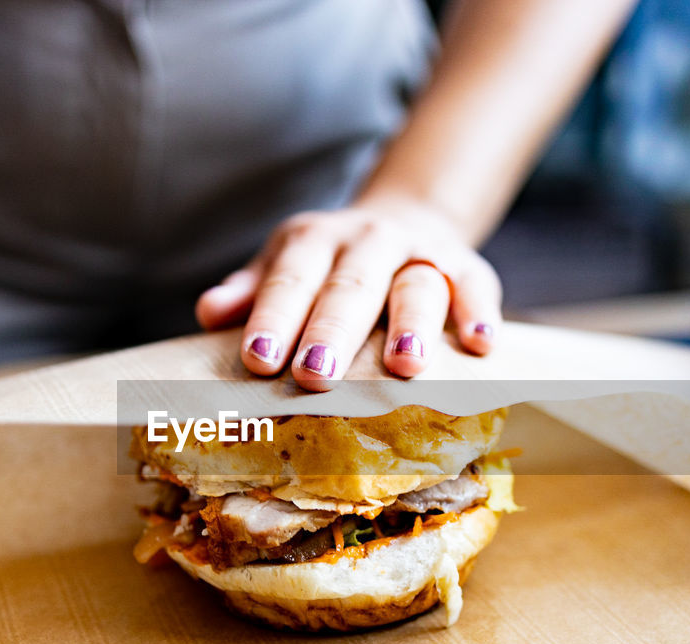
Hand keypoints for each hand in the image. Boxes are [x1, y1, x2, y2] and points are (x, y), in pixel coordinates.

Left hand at [195, 200, 501, 390]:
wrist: (402, 220)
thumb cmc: (328, 265)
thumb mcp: (285, 264)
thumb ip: (251, 289)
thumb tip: (209, 313)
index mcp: (314, 240)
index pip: (290, 279)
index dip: (272, 318)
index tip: (257, 361)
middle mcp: (368, 239)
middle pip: (350, 287)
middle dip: (332, 332)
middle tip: (314, 377)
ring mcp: (420, 252)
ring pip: (416, 286)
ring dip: (411, 325)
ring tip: (404, 366)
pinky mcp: (467, 266)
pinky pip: (477, 286)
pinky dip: (480, 312)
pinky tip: (481, 344)